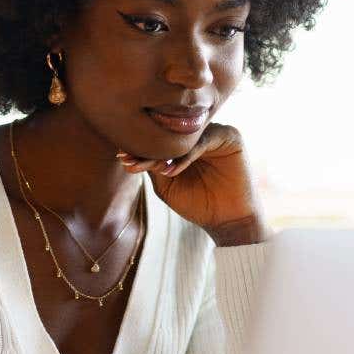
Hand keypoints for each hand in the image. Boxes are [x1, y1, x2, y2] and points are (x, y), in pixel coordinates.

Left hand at [117, 124, 268, 245]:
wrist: (228, 221)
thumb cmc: (197, 203)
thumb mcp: (167, 185)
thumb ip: (153, 166)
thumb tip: (128, 151)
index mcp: (186, 141)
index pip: (161, 138)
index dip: (140, 147)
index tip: (122, 158)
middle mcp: (201, 133)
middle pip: (171, 134)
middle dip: (148, 147)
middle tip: (128, 158)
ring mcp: (216, 132)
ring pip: (185, 136)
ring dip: (165, 151)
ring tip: (149, 167)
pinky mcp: (231, 137)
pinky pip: (204, 141)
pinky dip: (187, 156)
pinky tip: (172, 170)